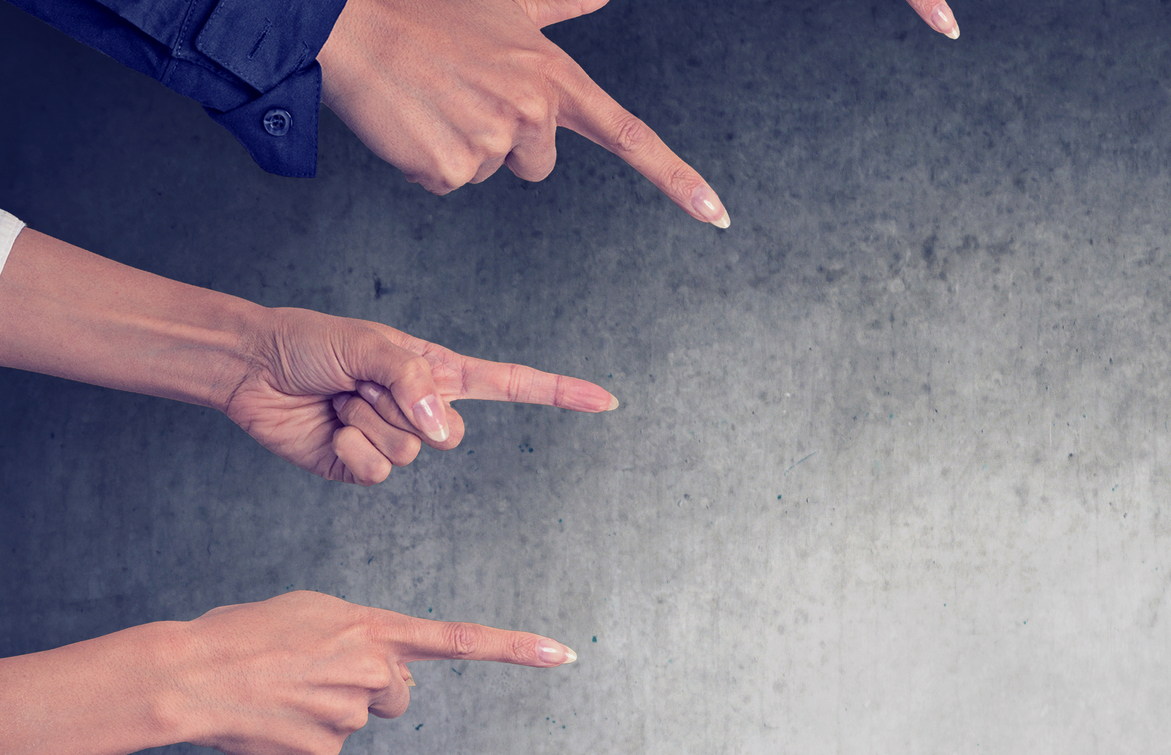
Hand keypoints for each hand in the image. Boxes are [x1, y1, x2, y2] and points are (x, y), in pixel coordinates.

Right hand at [163, 590, 574, 754]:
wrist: (189, 675)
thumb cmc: (246, 634)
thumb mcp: (314, 614)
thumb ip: (364, 638)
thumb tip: (393, 681)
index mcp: (373, 630)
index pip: (461, 640)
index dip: (516, 649)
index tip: (565, 655)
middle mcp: (373, 671)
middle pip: (399, 693)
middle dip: (368, 687)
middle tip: (313, 672)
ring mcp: (353, 715)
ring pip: (361, 719)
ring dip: (330, 708)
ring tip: (282, 690)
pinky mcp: (327, 751)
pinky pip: (330, 747)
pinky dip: (304, 736)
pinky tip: (273, 718)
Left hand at [222, 306, 615, 484]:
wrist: (253, 369)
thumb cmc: (311, 342)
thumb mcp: (370, 344)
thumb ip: (414, 379)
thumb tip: (443, 427)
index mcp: (438, 373)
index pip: (514, 386)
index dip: (560, 393)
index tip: (606, 400)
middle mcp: (424, 410)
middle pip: (451, 434)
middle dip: (403, 409)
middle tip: (360, 384)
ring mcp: (396, 442)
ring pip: (410, 455)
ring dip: (368, 424)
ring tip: (339, 400)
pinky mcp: (364, 469)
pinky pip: (378, 474)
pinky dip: (351, 450)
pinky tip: (330, 429)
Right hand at [318, 0, 724, 218]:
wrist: (351, 24)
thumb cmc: (427, 14)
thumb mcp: (505, 5)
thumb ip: (558, 5)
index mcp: (554, 78)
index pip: (630, 136)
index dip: (678, 179)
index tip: (717, 215)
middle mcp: (533, 110)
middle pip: (538, 165)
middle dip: (502, 140)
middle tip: (462, 93)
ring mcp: (493, 141)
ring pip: (490, 174)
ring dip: (460, 146)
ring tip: (433, 98)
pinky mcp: (451, 168)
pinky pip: (448, 184)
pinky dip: (426, 161)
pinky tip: (411, 118)